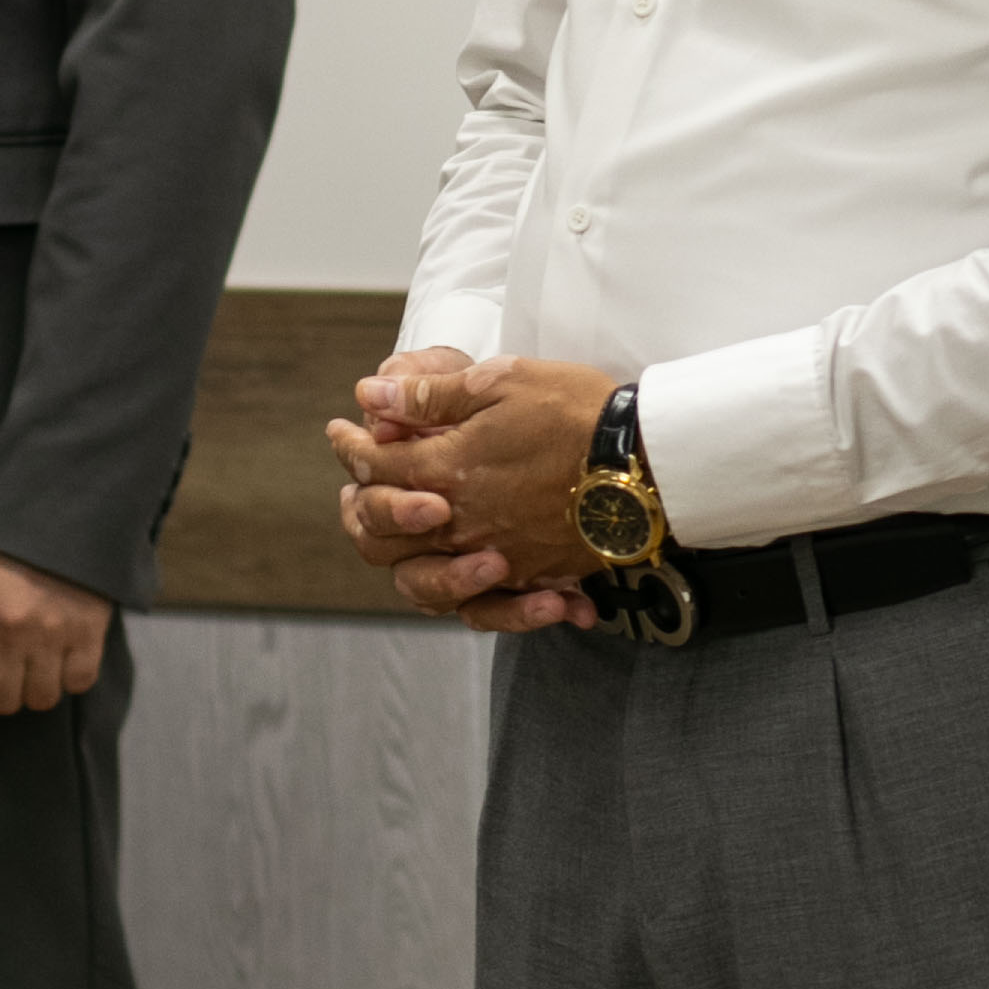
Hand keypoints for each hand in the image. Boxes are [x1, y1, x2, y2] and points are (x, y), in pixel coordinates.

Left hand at [0, 544, 110, 714]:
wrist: (61, 509)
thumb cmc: (8, 544)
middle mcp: (9, 629)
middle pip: (3, 700)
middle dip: (5, 693)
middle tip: (12, 675)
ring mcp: (51, 632)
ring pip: (41, 698)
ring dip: (39, 688)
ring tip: (41, 667)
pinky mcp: (89, 629)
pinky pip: (80, 681)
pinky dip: (73, 676)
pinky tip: (68, 658)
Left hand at [327, 353, 618, 635]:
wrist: (647, 458)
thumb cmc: (577, 410)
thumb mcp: (502, 382)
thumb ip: (432, 394)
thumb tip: (371, 395)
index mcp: (449, 471)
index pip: (376, 466)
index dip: (352, 447)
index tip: (341, 432)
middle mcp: (464, 523)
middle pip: (383, 534)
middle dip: (365, 506)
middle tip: (364, 483)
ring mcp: (498, 556)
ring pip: (426, 581)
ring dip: (406, 556)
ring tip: (413, 537)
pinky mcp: (533, 575)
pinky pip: (491, 606)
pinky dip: (480, 601)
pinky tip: (475, 580)